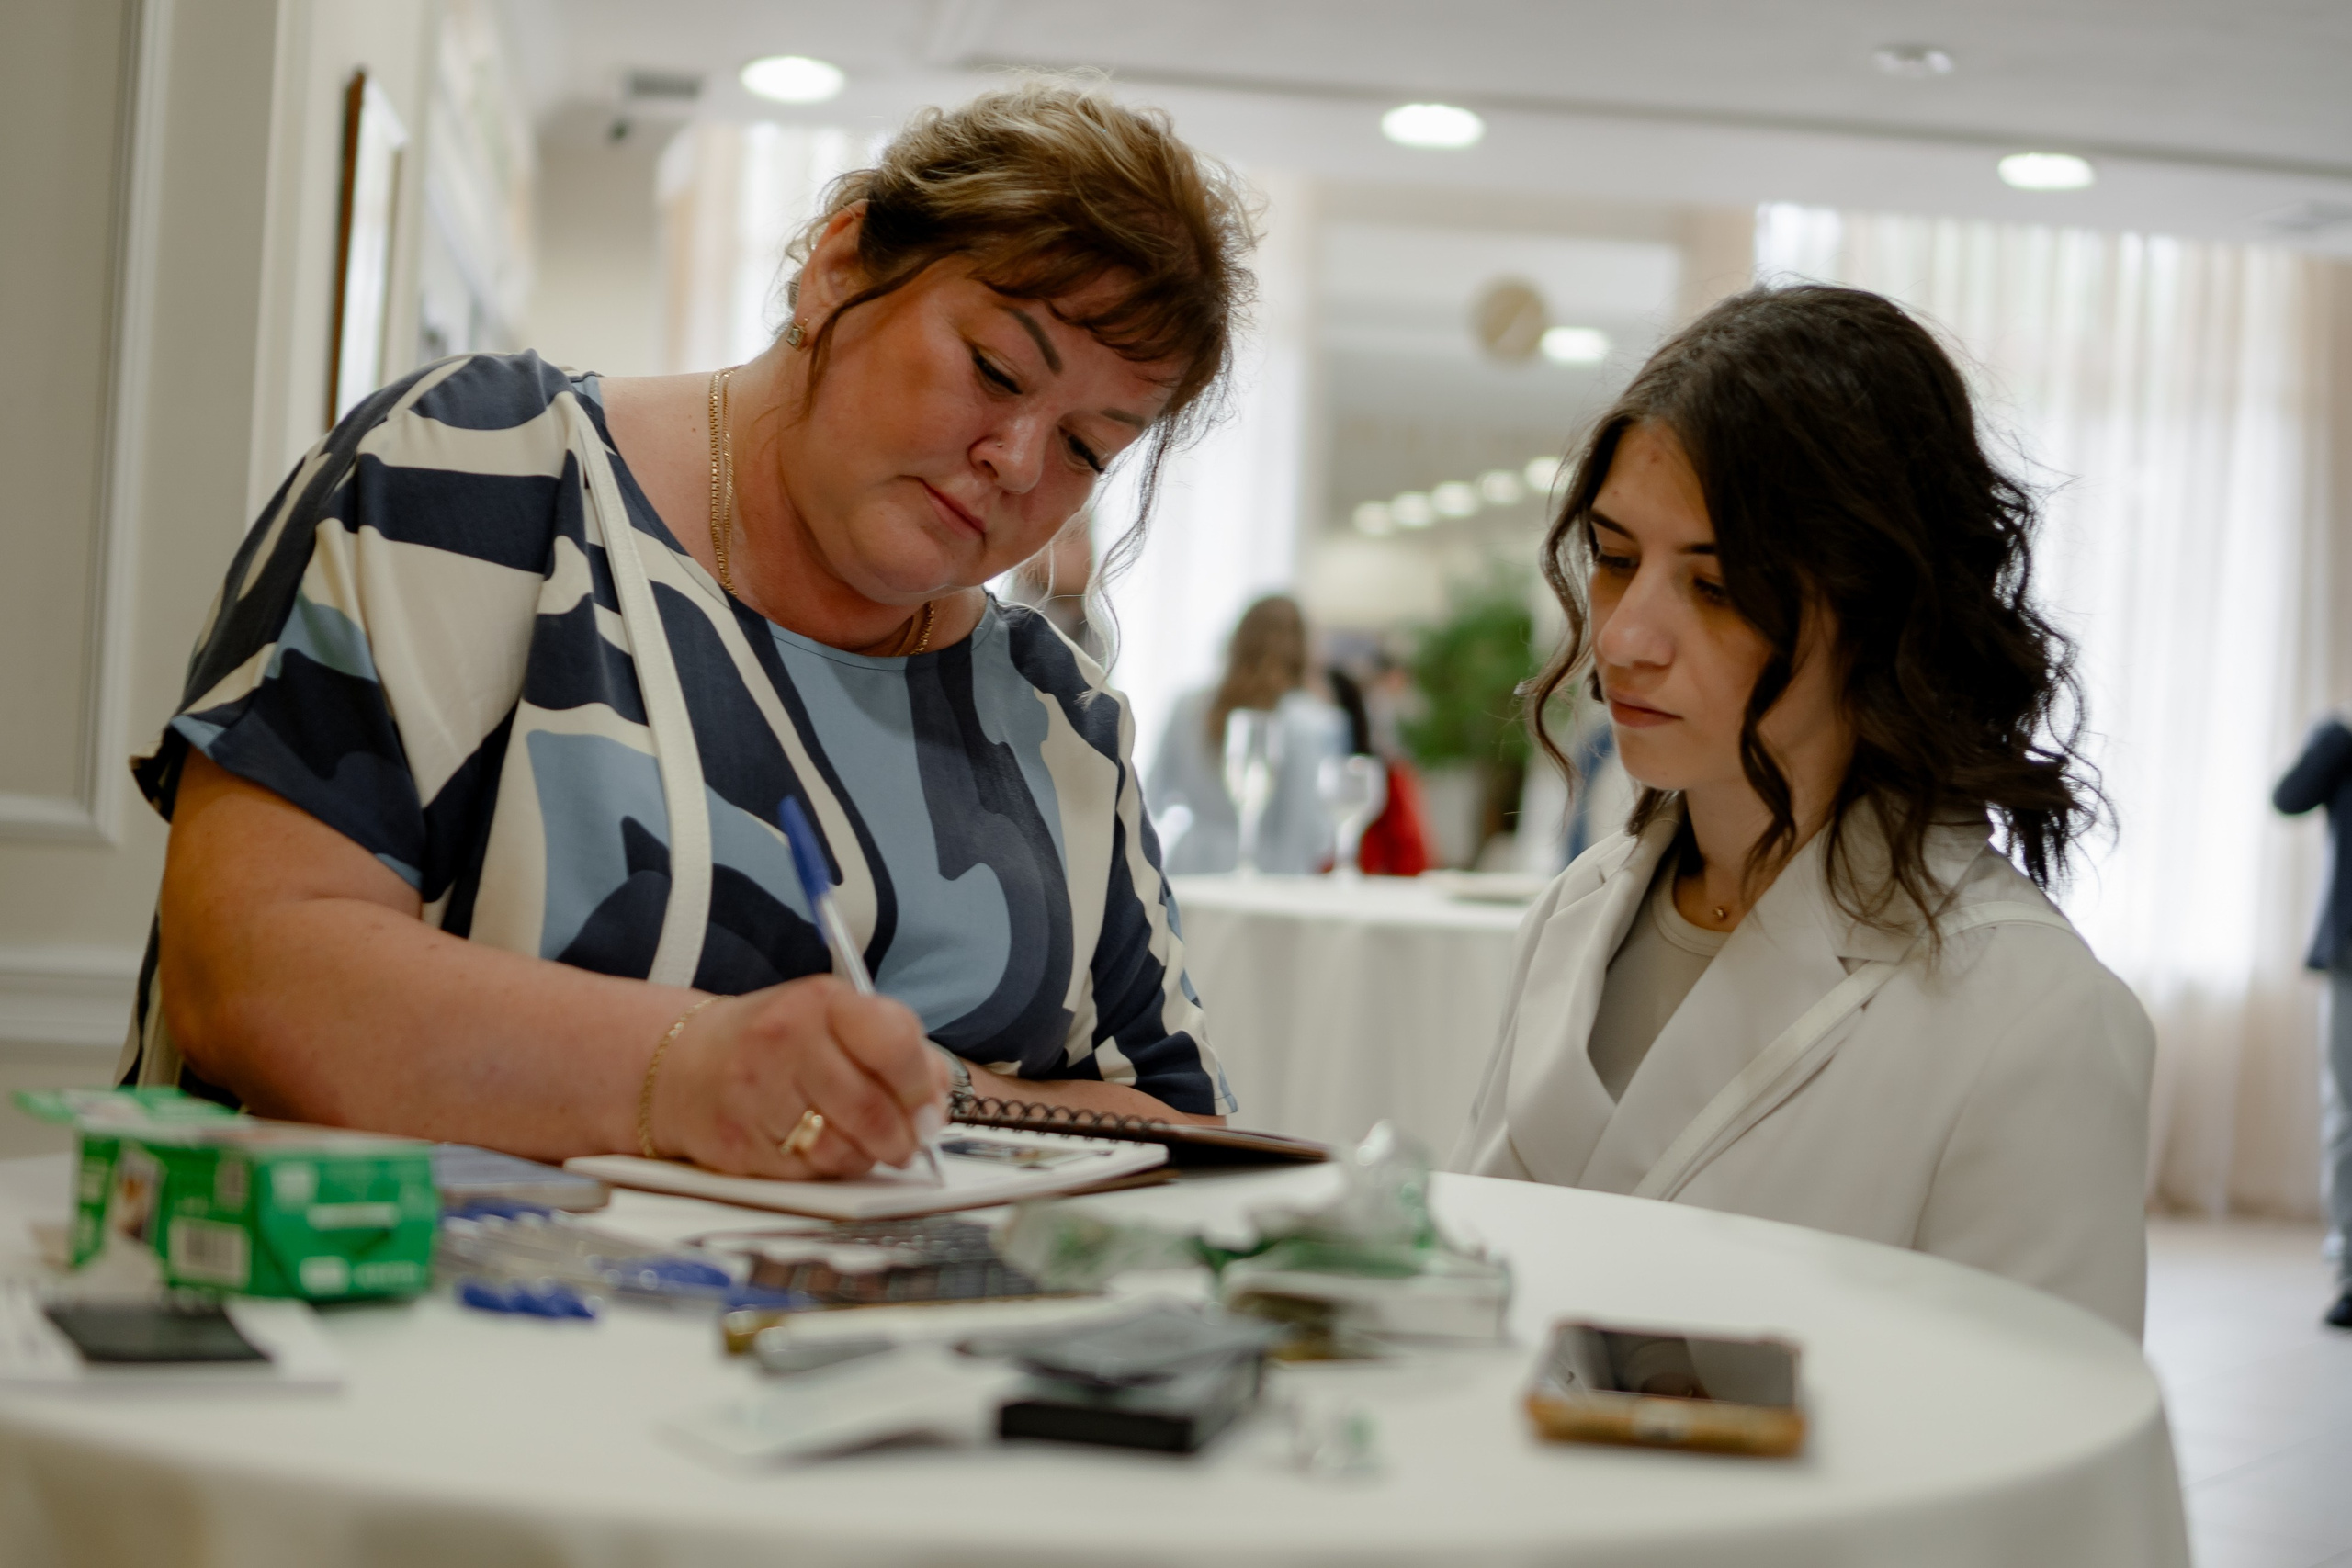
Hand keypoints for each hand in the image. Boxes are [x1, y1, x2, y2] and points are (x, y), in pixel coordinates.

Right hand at [648, 977, 948, 1177]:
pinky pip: (808, 1173)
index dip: (920, 1087)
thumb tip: (936, 1099)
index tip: (929, 1110)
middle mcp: (785, 1040)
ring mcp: (757, 1092)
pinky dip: (827, 1169)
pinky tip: (820, 1147)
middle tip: (908, 1143)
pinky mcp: (740, 1142)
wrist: (683, 1065)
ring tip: (864, 1143)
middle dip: (902, 1138)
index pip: (892, 1042)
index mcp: (821, 1001)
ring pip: (843, 1148)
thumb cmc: (777, 1042)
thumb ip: (896, 1048)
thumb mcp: (835, 1020)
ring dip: (866, 1156)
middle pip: (871, 1108)